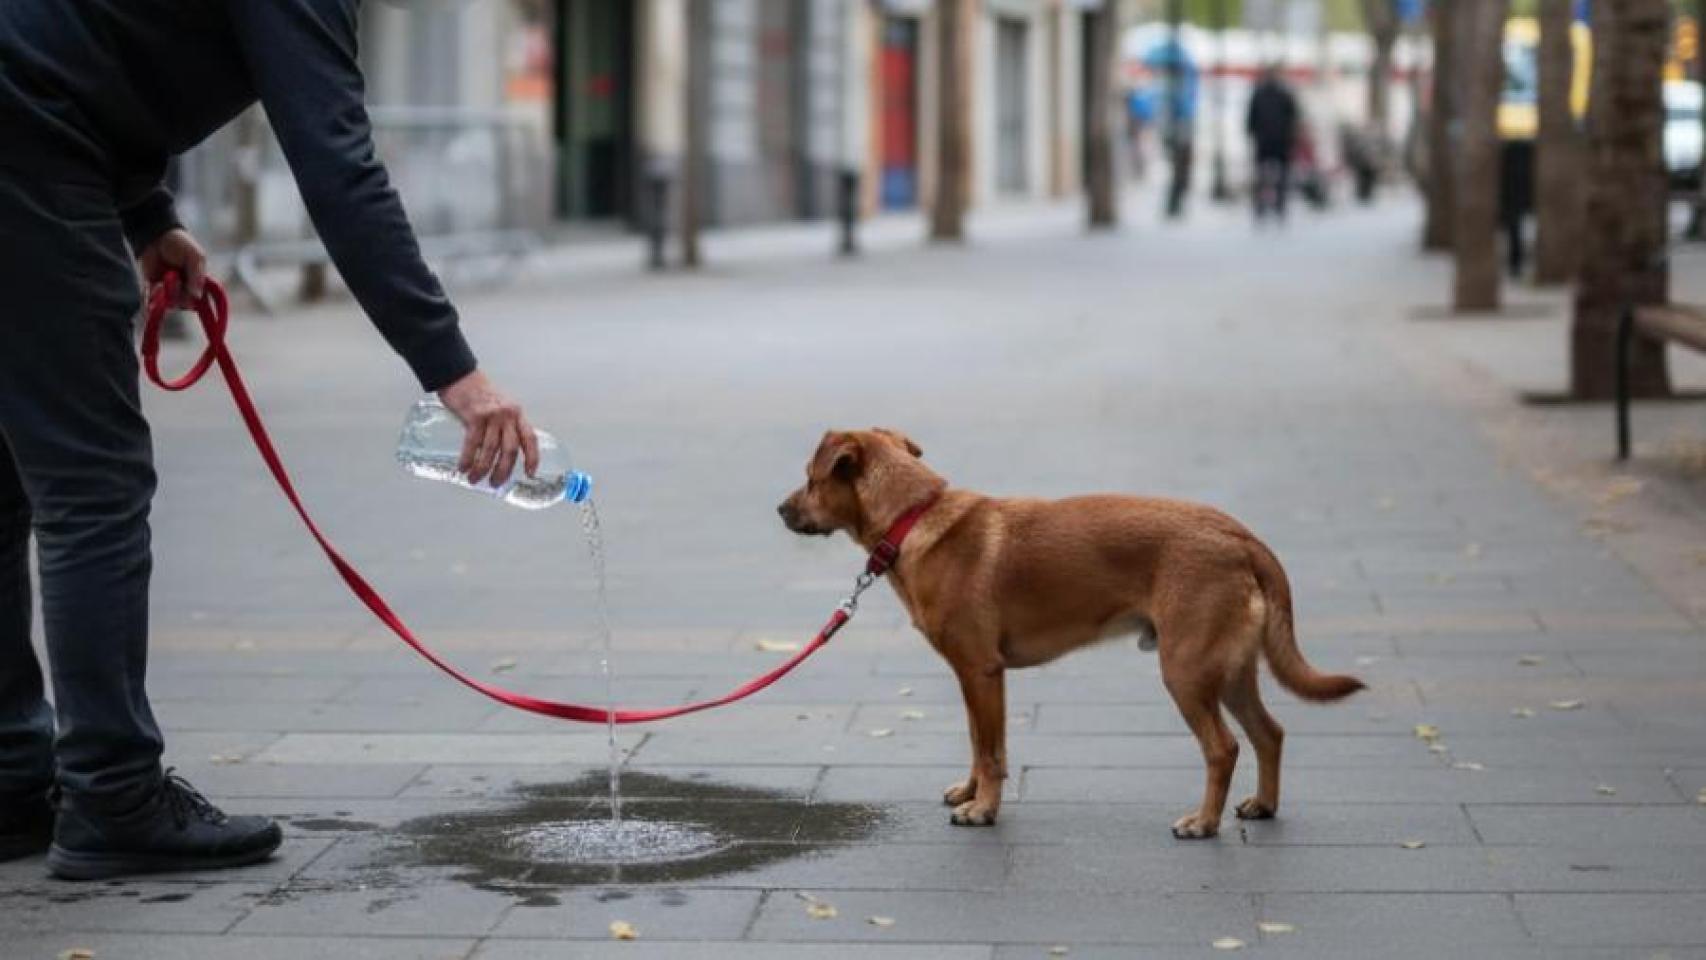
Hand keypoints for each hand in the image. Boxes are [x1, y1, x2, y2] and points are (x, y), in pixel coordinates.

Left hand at [137, 228, 207, 304]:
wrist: (156, 235)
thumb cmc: (180, 243)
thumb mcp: (195, 256)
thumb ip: (197, 276)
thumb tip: (197, 296)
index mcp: (198, 281)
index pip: (201, 298)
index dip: (198, 300)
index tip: (192, 294)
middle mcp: (185, 287)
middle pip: (186, 303)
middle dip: (181, 296)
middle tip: (176, 281)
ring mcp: (169, 288)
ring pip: (171, 302)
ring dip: (167, 294)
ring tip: (163, 282)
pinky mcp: (154, 287)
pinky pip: (155, 300)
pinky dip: (154, 296)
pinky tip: (155, 286)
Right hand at [437, 369, 539, 486]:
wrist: (460, 376)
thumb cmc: (479, 392)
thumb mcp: (500, 407)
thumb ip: (504, 426)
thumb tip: (502, 452)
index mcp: (517, 414)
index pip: (530, 439)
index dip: (532, 458)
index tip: (530, 473)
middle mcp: (507, 415)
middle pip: (510, 449)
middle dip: (503, 470)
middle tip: (496, 483)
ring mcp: (492, 416)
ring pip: (491, 450)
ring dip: (483, 469)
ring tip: (475, 479)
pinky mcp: (475, 416)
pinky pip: (472, 444)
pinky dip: (468, 459)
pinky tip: (464, 468)